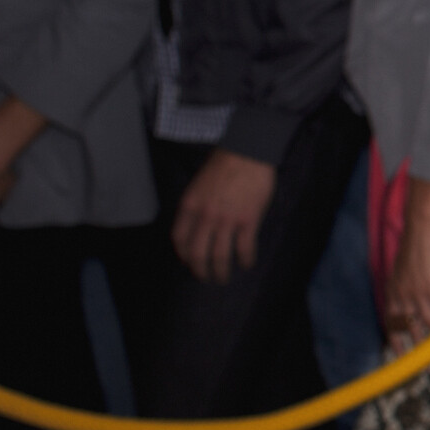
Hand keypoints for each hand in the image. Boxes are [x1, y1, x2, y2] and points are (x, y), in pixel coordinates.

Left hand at [171, 148, 275, 283]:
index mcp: (190, 206)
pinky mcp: (248, 220)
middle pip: (197, 254)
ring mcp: (226, 220)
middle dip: (201, 271)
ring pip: (220, 256)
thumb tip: (199, 225)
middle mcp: (205, 217)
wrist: (249, 151)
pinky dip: (245, 260)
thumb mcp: (199, 184)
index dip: (183, 255)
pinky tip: (247, 264)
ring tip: (224, 279)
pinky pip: (244, 248)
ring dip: (221, 272)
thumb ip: (196, 205)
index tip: (189, 261)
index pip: (180, 239)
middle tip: (206, 278)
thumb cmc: (224, 162)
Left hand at [386, 212, 429, 350]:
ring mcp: (415, 292)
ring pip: (428, 323)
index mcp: (392, 289)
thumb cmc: (416, 243)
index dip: (395, 339)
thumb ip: (406, 282)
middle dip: (418, 345)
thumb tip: (414, 292)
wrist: (421, 226)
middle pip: (407, 327)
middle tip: (425, 361)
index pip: (389, 321)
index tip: (399, 353)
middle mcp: (401, 294)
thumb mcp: (404, 266)